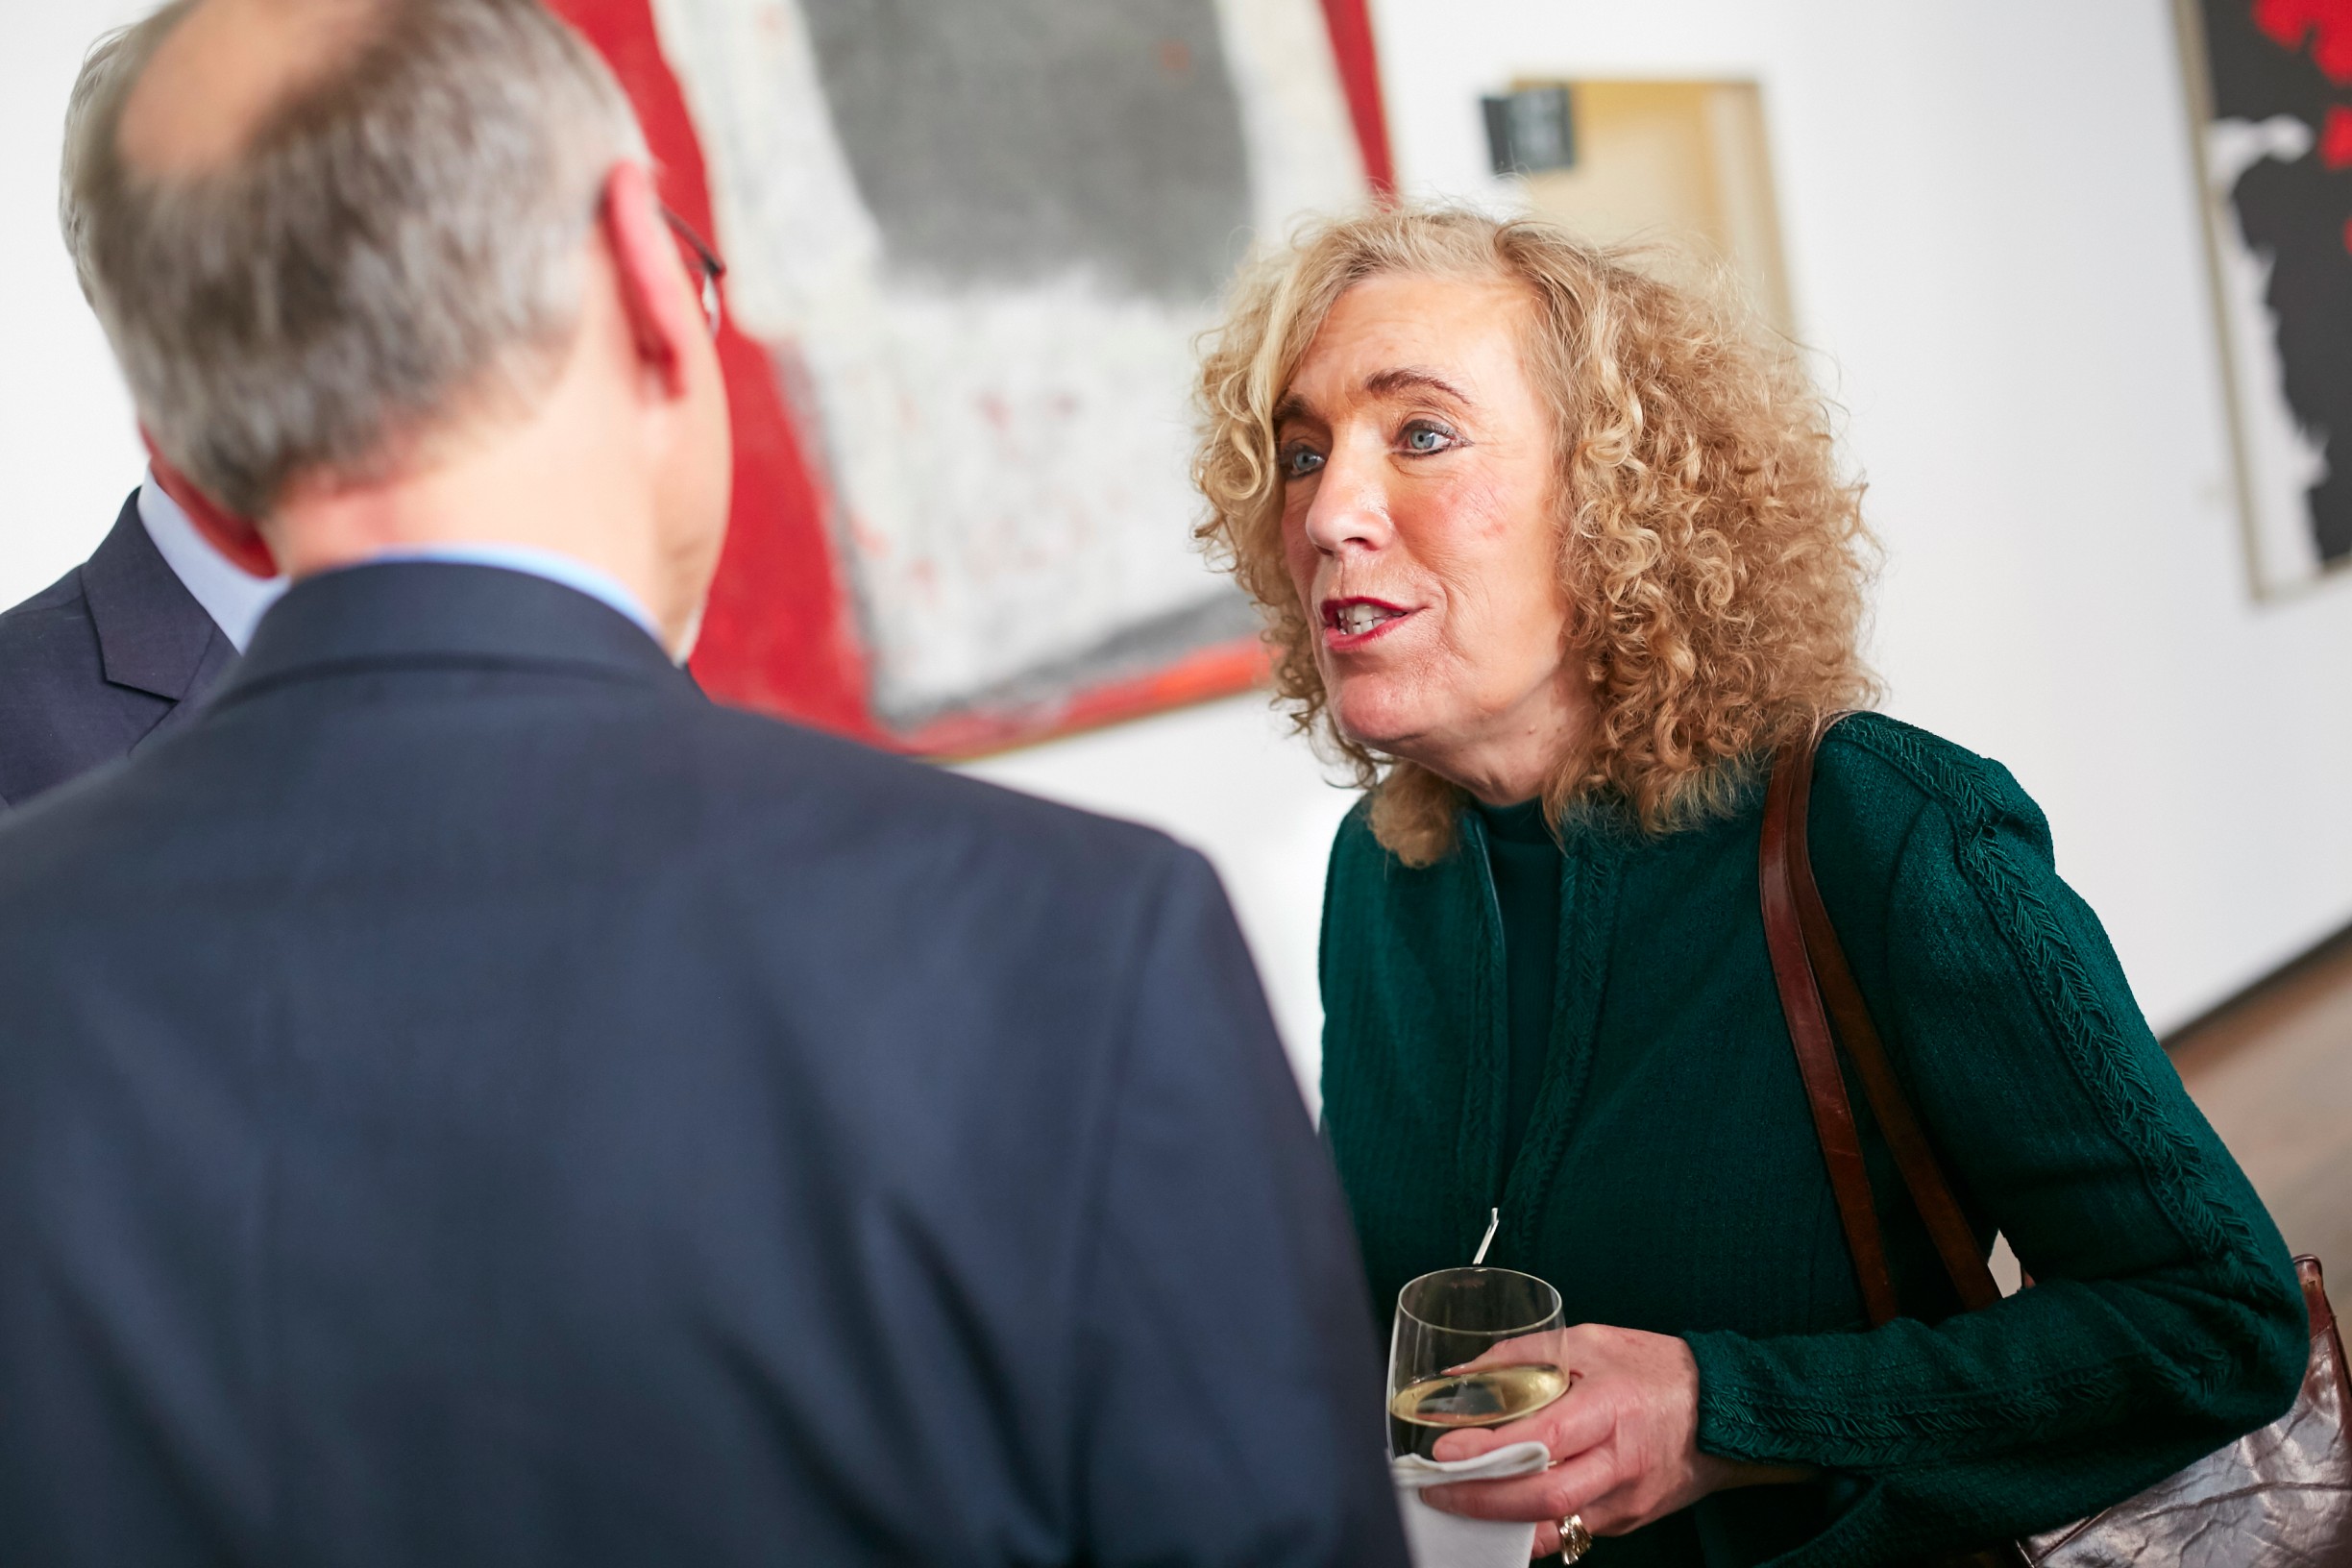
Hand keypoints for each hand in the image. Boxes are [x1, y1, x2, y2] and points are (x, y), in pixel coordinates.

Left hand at [1419, 1324, 1790, 1551]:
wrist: (1725, 1413)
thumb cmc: (1658, 1371)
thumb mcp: (1593, 1342)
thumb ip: (1527, 1355)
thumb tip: (1467, 1373)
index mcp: (1613, 1409)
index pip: (1544, 1439)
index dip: (1491, 1451)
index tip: (1446, 1451)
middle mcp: (1621, 1463)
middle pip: (1545, 1497)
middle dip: (1482, 1499)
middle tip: (1435, 1488)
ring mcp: (1626, 1500)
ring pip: (1555, 1527)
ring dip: (1498, 1521)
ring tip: (1453, 1505)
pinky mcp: (1626, 1520)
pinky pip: (1569, 1532)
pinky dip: (1528, 1528)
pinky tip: (1495, 1515)